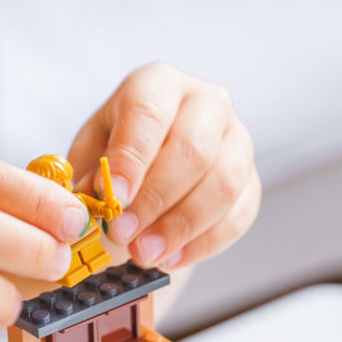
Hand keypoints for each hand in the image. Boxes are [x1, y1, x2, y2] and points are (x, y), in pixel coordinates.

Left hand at [68, 63, 260, 268]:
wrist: (151, 170)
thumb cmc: (116, 156)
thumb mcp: (90, 155)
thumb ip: (89, 174)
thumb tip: (93, 200)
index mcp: (158, 84)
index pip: (149, 113)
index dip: (132, 159)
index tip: (114, 198)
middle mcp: (206, 103)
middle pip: (194, 149)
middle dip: (156, 199)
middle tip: (124, 236)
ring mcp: (237, 140)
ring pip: (224, 184)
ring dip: (182, 226)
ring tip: (144, 254)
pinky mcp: (252, 180)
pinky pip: (239, 215)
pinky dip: (203, 243)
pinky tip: (170, 257)